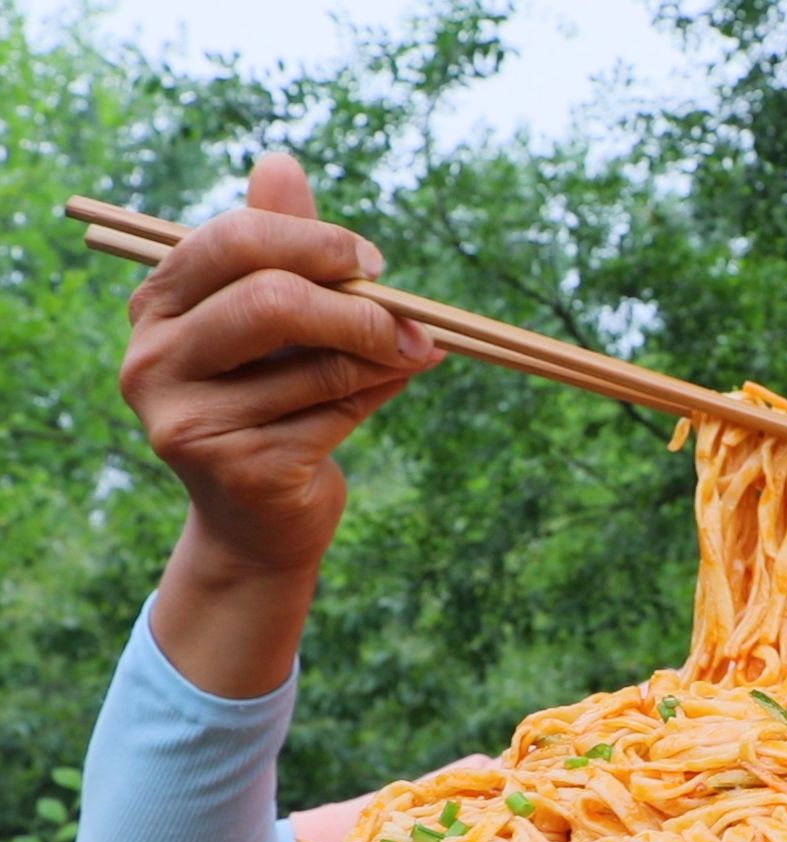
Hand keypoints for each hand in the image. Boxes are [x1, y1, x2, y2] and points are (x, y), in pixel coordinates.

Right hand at [121, 153, 442, 575]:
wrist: (260, 517)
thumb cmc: (274, 398)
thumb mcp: (278, 318)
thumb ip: (283, 246)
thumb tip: (280, 161)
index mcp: (158, 303)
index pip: (235, 240)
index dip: (317, 242)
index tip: (373, 264)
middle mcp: (154, 358)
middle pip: (272, 300)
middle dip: (362, 308)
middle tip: (414, 323)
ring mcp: (186, 420)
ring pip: (318, 364)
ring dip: (384, 359)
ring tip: (409, 358)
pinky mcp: (236, 469)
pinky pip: (333, 415)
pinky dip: (377, 399)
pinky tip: (383, 394)